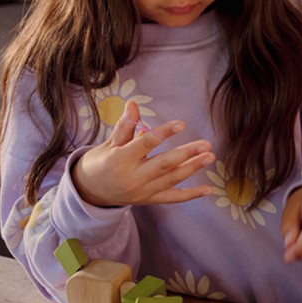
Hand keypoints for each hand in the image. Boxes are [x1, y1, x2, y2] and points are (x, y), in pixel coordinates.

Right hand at [72, 100, 215, 207]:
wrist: (91, 192)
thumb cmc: (101, 162)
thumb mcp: (110, 143)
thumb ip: (125, 126)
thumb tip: (133, 103)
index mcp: (121, 160)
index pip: (146, 144)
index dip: (164, 133)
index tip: (181, 124)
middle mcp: (133, 178)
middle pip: (164, 164)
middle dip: (186, 154)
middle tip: (206, 144)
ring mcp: (143, 191)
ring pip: (171, 179)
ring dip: (192, 168)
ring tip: (210, 157)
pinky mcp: (150, 199)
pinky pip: (172, 198)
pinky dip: (191, 195)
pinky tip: (208, 189)